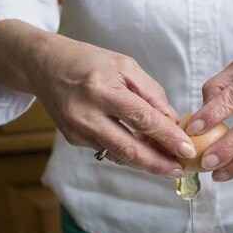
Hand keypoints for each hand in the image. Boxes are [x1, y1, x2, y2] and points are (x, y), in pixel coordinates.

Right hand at [34, 38, 195, 175]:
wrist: (44, 66)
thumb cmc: (89, 63)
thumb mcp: (125, 66)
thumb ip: (152, 93)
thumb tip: (172, 121)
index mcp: (102, 89)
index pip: (142, 119)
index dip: (167, 137)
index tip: (188, 150)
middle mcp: (86, 113)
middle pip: (128, 148)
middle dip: (158, 163)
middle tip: (181, 170)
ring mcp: (77, 130)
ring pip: (119, 155)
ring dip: (146, 163)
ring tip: (170, 165)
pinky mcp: (74, 140)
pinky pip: (109, 151)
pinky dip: (129, 154)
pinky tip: (145, 153)